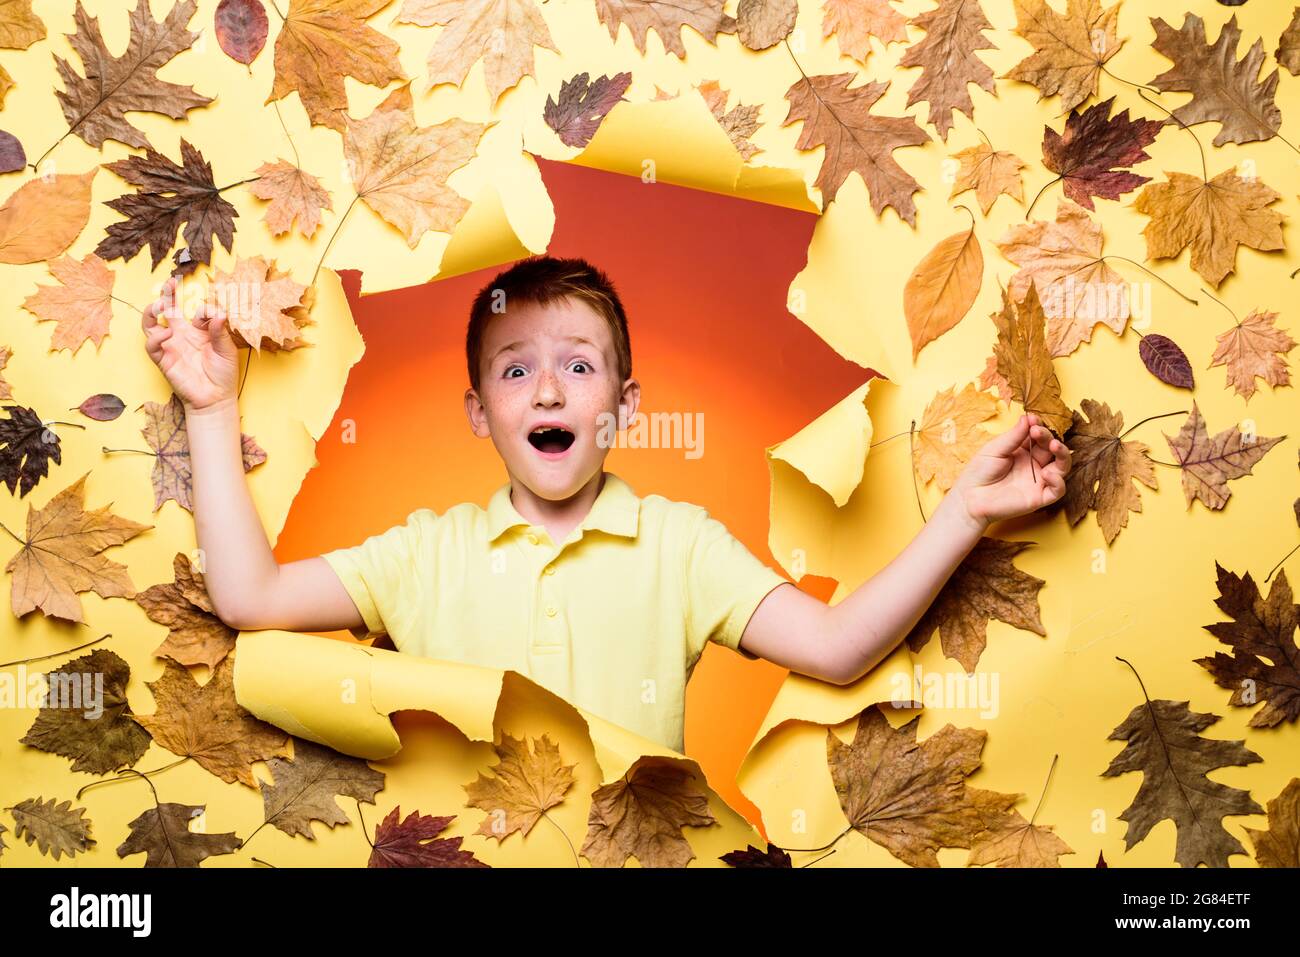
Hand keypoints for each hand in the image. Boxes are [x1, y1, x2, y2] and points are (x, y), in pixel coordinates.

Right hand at [142, 276, 240, 412]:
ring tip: (161, 304)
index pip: (197, 311)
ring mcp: (170, 345)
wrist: (216, 398)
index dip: (205, 310)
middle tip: (170, 282)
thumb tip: (219, 313)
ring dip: (152, 311)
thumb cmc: (223, 374)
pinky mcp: (163, 359)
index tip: (216, 316)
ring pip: (151, 323)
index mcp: (199, 331)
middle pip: (167, 310)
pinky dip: (156, 337)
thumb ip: (220, 332)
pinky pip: (151, 345)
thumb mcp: (227, 350)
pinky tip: (168, 334)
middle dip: (166, 294)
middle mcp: (182, 334)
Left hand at [947, 413, 1070, 530]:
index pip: (1039, 437)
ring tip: (1054, 445)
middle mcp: (1034, 464)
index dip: (1039, 427)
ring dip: (1062, 454)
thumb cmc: (979, 472)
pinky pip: (1058, 489)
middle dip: (1048, 437)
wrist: (970, 498)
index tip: (1033, 420)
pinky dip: (1058, 481)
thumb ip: (1014, 436)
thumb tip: (1028, 417)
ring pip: (1062, 466)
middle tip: (1038, 432)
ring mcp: (1038, 480)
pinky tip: (1046, 474)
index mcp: (1023, 451)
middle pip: (1052, 449)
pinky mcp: (1039, 497)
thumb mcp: (995, 449)